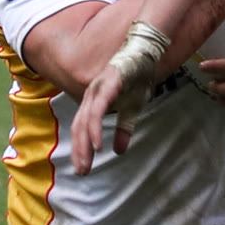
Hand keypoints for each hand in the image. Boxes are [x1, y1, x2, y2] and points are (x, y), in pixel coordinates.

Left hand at [70, 22, 168, 174]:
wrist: (145, 52)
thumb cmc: (137, 78)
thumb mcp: (133, 108)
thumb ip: (124, 129)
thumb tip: (118, 151)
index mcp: (94, 101)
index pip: (82, 128)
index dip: (81, 149)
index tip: (83, 169)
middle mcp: (91, 95)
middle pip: (79, 128)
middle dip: (80, 151)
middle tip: (82, 172)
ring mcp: (97, 89)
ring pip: (85, 121)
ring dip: (84, 144)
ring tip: (86, 163)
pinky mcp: (107, 85)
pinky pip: (97, 110)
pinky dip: (94, 128)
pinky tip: (96, 144)